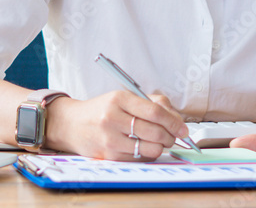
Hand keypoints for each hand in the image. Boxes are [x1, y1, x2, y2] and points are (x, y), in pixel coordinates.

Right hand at [45, 91, 189, 160]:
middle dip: (170, 136)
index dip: (174, 121)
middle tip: (173, 136)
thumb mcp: (124, 97)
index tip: (183, 128)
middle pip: (154, 131)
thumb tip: (176, 119)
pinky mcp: (108, 155)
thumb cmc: (102, 109)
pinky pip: (139, 158)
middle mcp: (113, 118)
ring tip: (159, 141)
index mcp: (119, 98)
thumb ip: (151, 103)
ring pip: (149, 148)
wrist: (72, 124)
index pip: (155, 111)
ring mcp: (110, 138)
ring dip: (161, 147)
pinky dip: (148, 154)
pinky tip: (145, 147)